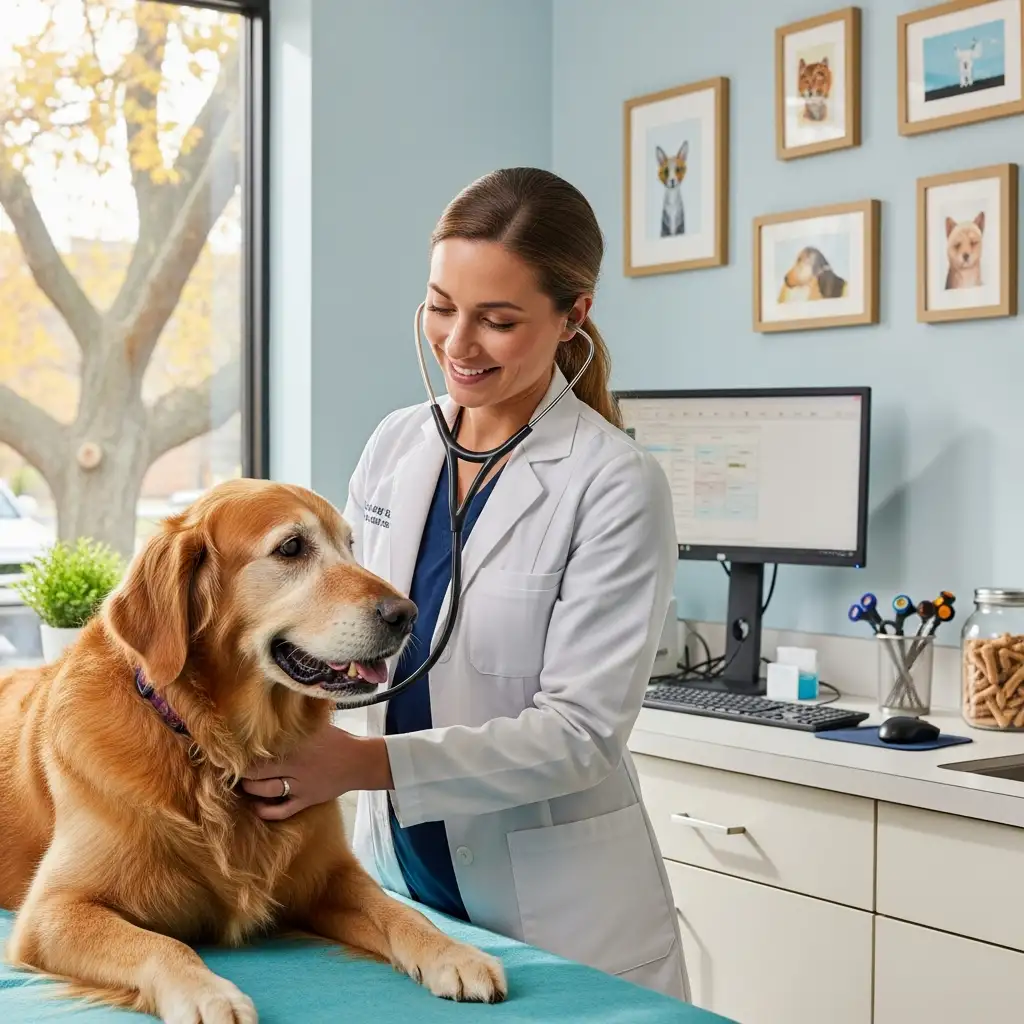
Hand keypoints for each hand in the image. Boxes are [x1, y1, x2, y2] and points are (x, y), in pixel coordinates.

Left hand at [240, 719, 392, 820]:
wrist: (359, 761)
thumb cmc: (337, 739)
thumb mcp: (317, 726)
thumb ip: (296, 722)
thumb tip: (276, 707)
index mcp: (295, 746)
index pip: (261, 750)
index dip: (243, 753)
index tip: (231, 751)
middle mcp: (294, 767)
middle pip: (258, 772)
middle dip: (242, 771)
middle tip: (231, 769)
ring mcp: (299, 786)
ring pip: (266, 791)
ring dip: (250, 788)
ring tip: (243, 783)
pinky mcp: (306, 800)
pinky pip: (282, 811)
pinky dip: (267, 811)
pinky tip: (257, 806)